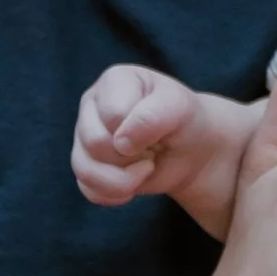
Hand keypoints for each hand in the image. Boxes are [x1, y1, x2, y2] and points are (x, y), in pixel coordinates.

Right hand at [73, 64, 194, 205]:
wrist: (192, 150)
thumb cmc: (185, 121)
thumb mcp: (180, 108)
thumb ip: (152, 116)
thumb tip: (121, 143)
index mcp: (114, 81)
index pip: (113, 114)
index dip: (140, 131)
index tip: (161, 127)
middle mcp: (92, 105)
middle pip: (96, 143)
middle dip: (131, 157)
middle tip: (153, 150)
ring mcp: (84, 135)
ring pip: (85, 169)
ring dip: (124, 180)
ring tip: (146, 167)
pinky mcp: (86, 164)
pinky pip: (87, 189)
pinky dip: (114, 194)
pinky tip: (133, 185)